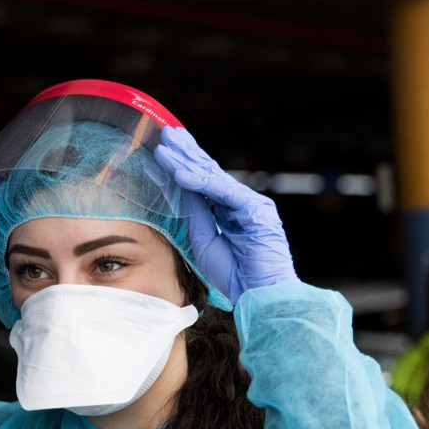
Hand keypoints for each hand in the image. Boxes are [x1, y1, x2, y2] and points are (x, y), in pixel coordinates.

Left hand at [153, 126, 296, 303]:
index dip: (186, 164)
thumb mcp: (205, 241)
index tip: (166, 149)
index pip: (206, 182)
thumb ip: (196, 214)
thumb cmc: (236, 275)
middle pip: (210, 171)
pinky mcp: (255, 211)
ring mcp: (251, 204)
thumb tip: (180, 188)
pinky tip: (180, 173)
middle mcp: (242, 203)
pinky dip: (200, 182)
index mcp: (231, 211)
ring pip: (215, 176)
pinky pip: (223, 192)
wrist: (262, 296)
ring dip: (188, 161)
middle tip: (166, 132)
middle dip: (187, 152)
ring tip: (167, 146)